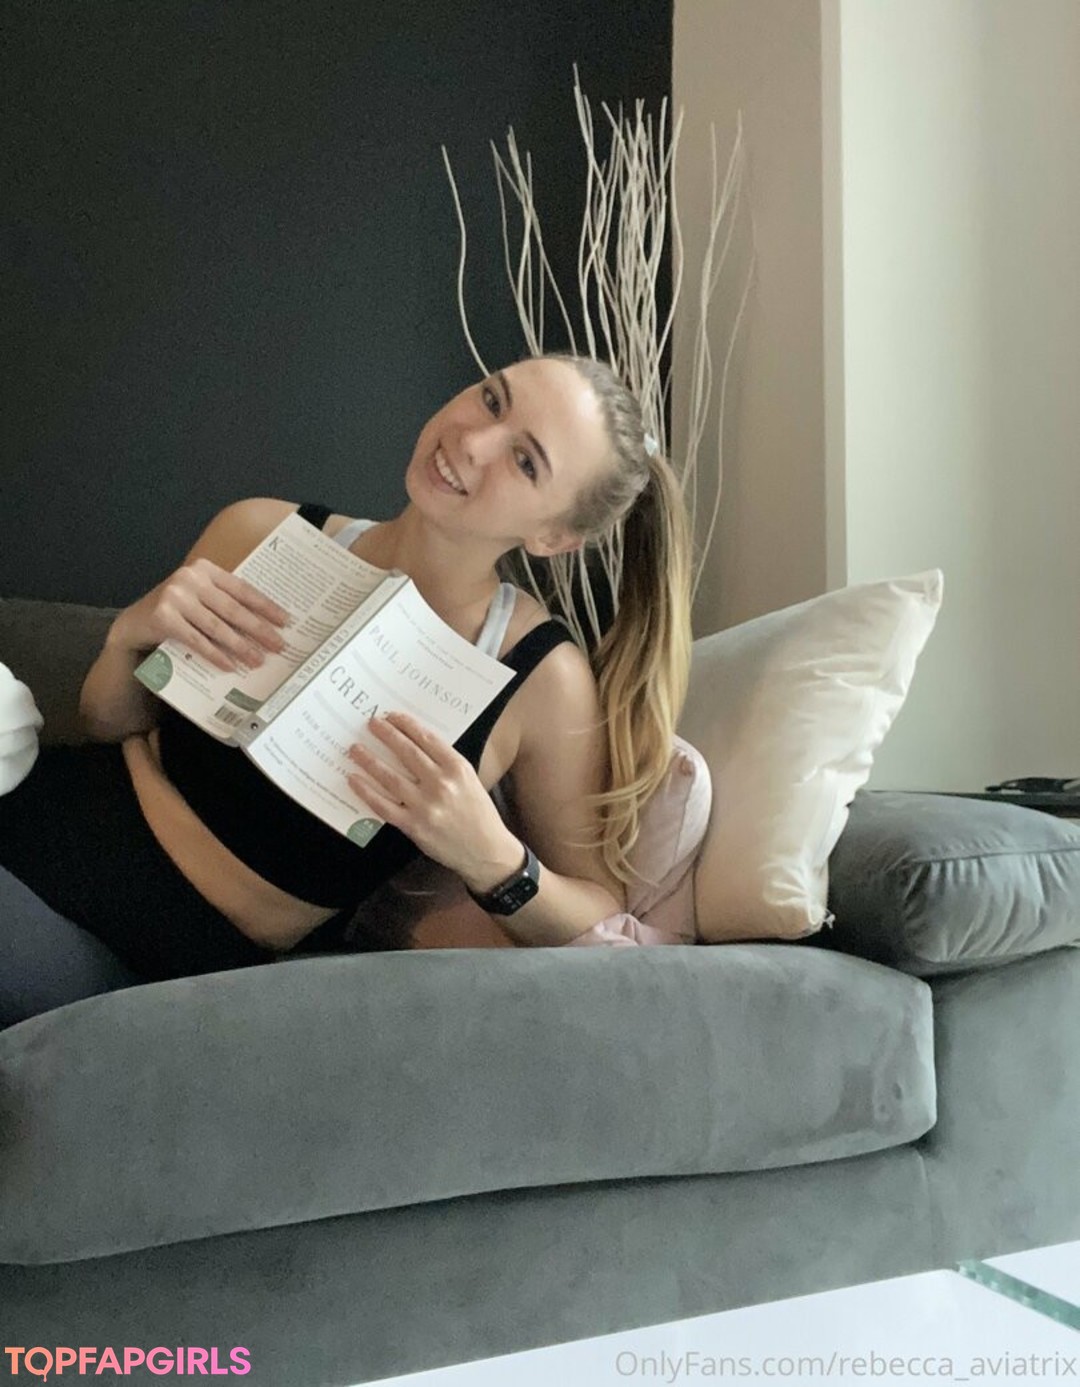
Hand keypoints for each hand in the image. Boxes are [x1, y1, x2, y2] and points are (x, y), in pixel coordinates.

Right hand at [111, 558, 289, 673]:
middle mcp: (190, 578)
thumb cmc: (176, 610)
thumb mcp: (199, 597)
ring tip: (258, 660)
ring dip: (240, 646)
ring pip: (217, 627)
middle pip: (233, 609)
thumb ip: (223, 601)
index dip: (266, 606)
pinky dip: (215, 655)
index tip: (285, 622)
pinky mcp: (164, 617)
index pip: (242, 589)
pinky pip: (197, 641)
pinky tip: (230, 666)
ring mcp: (175, 597)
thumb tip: (265, 624)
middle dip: (259, 630)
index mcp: (205, 569)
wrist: (134, 622)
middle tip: (278, 646)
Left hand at [345, 712, 522, 889]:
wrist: (486, 851)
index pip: (427, 739)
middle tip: (371, 723)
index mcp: (457, 769)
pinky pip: (383, 805)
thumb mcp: (470, 781)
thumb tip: (414, 745)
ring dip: (369, 760)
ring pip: (390, 777)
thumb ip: (446, 764)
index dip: (406, 725)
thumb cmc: (478, 814)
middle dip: (386, 735)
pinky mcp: (413, 826)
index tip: (392, 716)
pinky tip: (354, 780)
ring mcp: (425, 806)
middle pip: (407, 753)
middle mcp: (441, 784)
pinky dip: (366, 791)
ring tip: (355, 749)